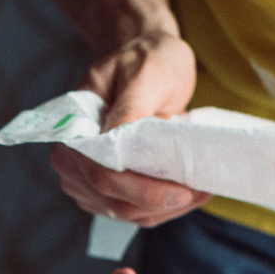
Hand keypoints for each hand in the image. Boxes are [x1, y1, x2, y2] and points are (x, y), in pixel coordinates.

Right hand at [52, 29, 214, 227]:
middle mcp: (71, 161)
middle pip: (115, 202)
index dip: (141, 191)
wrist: (144, 60)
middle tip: (203, 192)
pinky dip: (163, 209)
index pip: (102, 175)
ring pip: (127, 213)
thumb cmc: (145, 60)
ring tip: (202, 190)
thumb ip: (131, 107)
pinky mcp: (105, 191)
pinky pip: (134, 211)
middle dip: (161, 204)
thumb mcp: (144, 73)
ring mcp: (86, 180)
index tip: (183, 192)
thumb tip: (119, 141)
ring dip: (167, 209)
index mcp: (73, 131)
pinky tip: (189, 193)